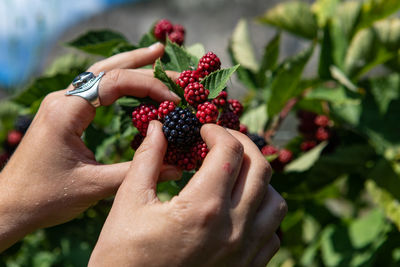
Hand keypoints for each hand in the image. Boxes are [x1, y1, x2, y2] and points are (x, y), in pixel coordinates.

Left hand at [0, 43, 180, 251]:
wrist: (9, 207)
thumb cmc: (45, 198)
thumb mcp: (94, 186)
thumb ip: (136, 171)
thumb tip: (177, 166)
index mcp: (66, 111)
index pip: (114, 83)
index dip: (148, 86)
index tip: (174, 99)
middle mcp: (62, 100)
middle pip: (106, 69)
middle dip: (139, 63)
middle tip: (166, 56)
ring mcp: (61, 105)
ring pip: (98, 75)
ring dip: (127, 66)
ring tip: (154, 56)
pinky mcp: (63, 114)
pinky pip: (93, 89)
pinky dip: (116, 83)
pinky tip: (131, 83)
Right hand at [89, 122, 286, 266]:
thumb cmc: (123, 256)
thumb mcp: (129, 203)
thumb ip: (147, 159)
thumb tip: (158, 128)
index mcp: (202, 207)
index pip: (229, 151)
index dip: (217, 131)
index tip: (203, 130)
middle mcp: (233, 228)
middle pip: (260, 168)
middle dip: (242, 145)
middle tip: (222, 142)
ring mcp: (245, 252)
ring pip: (275, 200)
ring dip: (258, 179)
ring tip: (234, 175)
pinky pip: (272, 232)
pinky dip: (262, 212)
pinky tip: (239, 209)